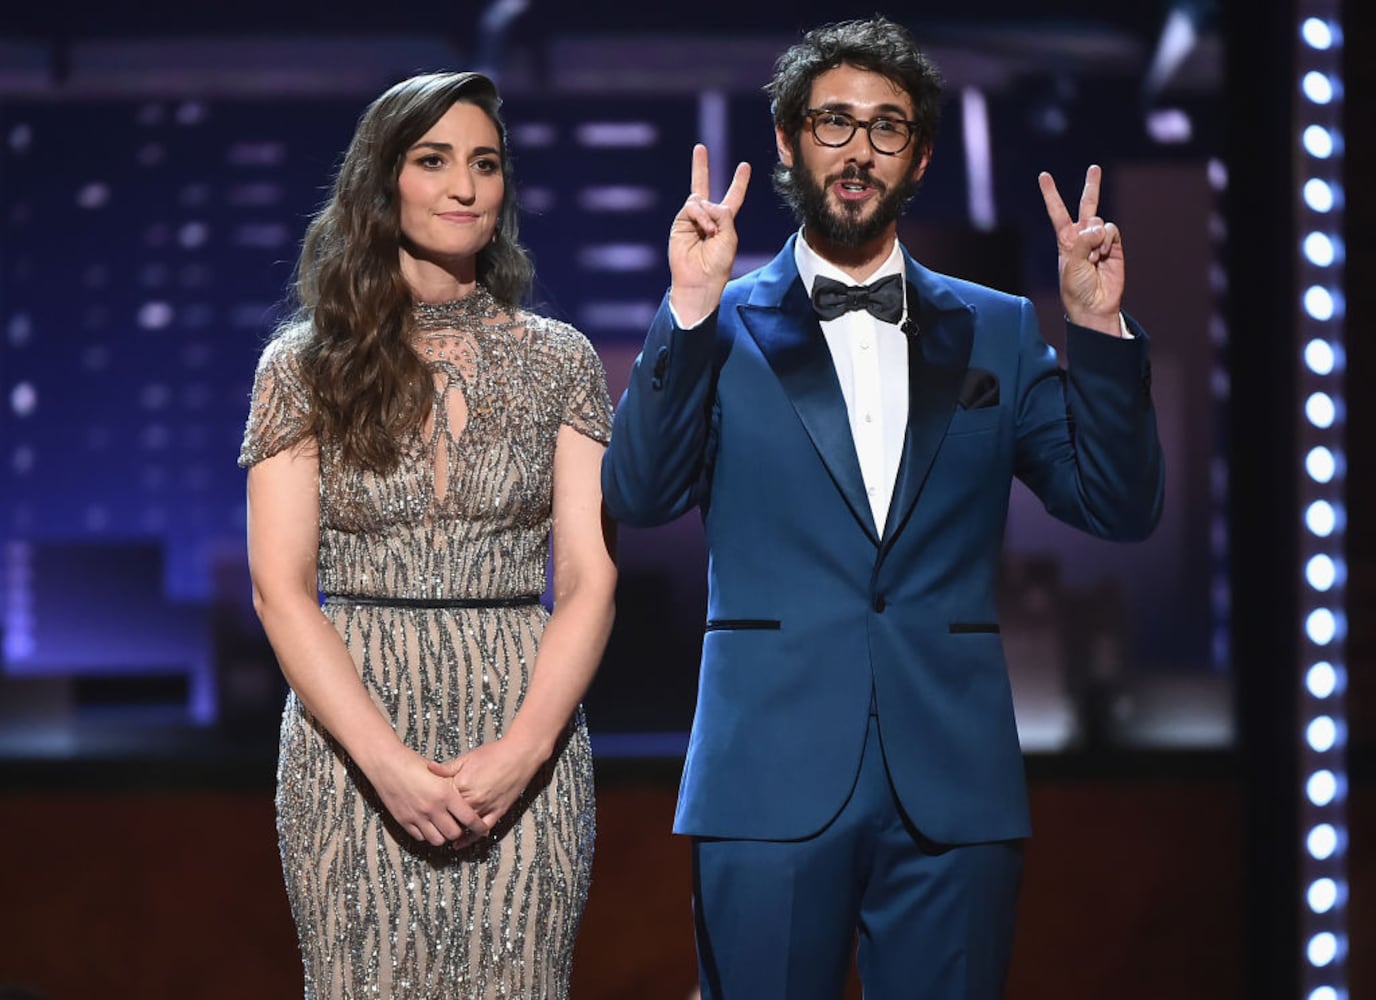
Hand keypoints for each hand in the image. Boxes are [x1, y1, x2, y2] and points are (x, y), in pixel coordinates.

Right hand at [367, 746, 488, 846]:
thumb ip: (454, 789)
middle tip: (460, 827)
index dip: (479, 826)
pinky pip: (420, 837)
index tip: (483, 829)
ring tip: (444, 828)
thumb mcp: (440, 774)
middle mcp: (433, 808)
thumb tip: (468, 802)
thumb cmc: (415, 765)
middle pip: (454, 833)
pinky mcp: (404, 821)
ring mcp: (418, 816)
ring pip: (437, 840)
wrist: (388, 764)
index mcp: (445, 794)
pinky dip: (427, 834)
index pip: (469, 818)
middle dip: (460, 832)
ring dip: (443, 836)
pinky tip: (429, 826)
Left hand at [427, 737, 545, 846]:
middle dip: (440, 818)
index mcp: (462, 784)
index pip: (442, 799)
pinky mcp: (498, 811)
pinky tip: (460, 844)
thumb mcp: (468, 757)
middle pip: (451, 814)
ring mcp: (486, 806)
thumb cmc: (493, 753)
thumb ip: (447, 767)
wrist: (519, 755)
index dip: (433, 803)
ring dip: (453, 830)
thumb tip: (429, 768)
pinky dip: (471, 838)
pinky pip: (482, 829)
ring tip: (440, 834)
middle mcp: (473, 798)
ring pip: (464, 824)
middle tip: (429, 823)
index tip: (424, 805)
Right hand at [667, 143, 750, 326]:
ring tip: (710, 233)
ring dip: (708, 214)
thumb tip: (704, 202)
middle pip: (704, 187)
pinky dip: (700, 216)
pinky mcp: (680, 223)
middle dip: (700, 167)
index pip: (733, 197)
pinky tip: (704, 229)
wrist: (699, 281)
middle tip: (700, 148)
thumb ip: (723, 215)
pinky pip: (692, 207)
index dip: (739, 182)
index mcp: (725, 223)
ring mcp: (692, 220)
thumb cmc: (718, 265)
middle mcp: (708, 218)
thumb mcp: (730, 237)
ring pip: (700, 200)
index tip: (745, 166)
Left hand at [1038, 165, 1125, 335]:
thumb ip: (1083, 241)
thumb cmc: (1076, 288)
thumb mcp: (1071, 264)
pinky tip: (1104, 255)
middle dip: (1091, 186)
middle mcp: (1082, 237)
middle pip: (1088, 204)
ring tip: (1094, 258)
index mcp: (1065, 240)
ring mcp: (1100, 240)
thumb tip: (1100, 227)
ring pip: (1100, 221)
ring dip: (1097, 238)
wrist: (1094, 306)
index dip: (1051, 194)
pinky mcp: (1115, 246)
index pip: (1057, 211)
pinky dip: (1108, 240)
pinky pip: (1112, 231)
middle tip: (1094, 168)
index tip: (1043, 175)